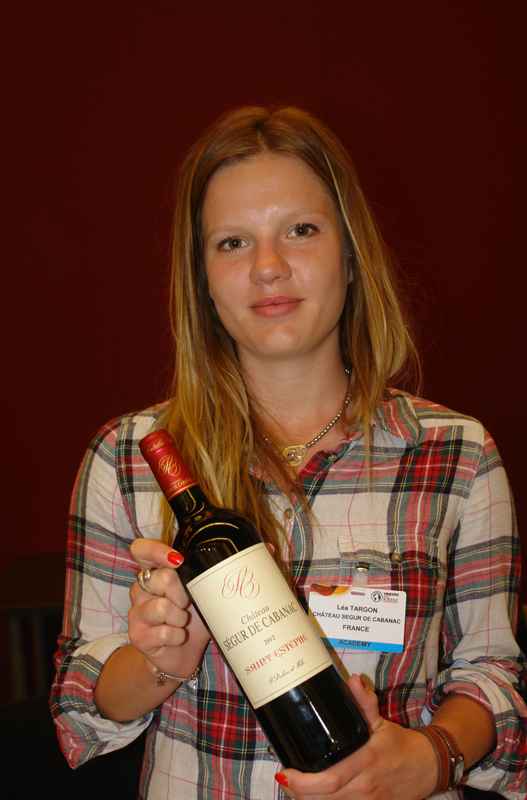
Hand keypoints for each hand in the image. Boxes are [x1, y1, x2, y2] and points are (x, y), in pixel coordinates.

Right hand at [128, 538, 209, 675]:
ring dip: (180, 618)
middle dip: (183, 593)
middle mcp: (140, 590)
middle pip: (162, 577)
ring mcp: (136, 613)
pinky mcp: (137, 636)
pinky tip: (176, 638)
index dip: (156, 550)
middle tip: (186, 604)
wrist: (184, 653)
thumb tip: (219, 562)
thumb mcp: (199, 593)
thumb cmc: (192, 618)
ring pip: (163, 607)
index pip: (141, 550)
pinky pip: (164, 632)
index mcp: (153, 574)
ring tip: (181, 623)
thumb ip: (199, 576)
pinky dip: (178, 636)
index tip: (178, 560)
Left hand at [276, 675, 437, 799]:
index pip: (330, 779)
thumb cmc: (401, 744)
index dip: (303, 782)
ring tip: (292, 785)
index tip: (285, 771)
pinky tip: (312, 796)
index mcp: (366, 762)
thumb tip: (352, 680)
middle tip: (283, 777)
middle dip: (297, 792)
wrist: (427, 767)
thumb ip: (364, 701)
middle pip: (324, 799)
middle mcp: (365, 787)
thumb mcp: (381, 720)